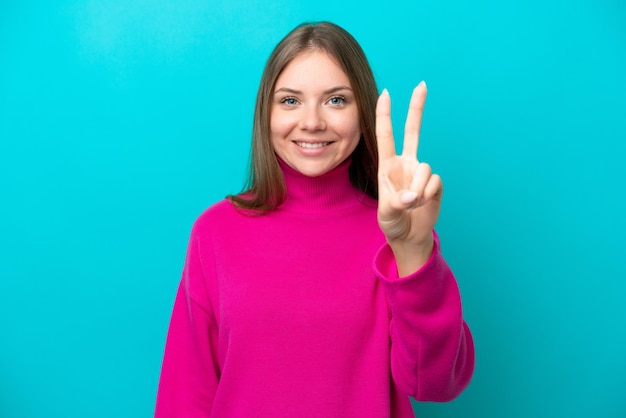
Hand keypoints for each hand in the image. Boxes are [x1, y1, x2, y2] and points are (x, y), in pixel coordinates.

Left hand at [376, 82, 442, 265]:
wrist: (409, 235)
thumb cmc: (392, 221)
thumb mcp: (387, 214)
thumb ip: (397, 203)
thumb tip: (412, 195)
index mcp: (387, 165)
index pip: (386, 135)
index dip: (385, 114)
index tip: (386, 93)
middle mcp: (406, 163)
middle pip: (413, 131)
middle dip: (417, 107)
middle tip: (422, 84)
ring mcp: (421, 172)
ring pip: (424, 168)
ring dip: (418, 189)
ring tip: (411, 204)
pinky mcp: (435, 182)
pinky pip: (434, 182)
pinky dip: (427, 196)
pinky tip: (423, 204)